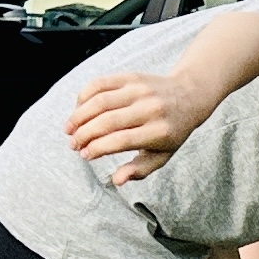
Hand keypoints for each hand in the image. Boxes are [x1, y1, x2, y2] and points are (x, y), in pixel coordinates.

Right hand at [62, 65, 228, 183]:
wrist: (190, 95)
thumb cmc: (172, 132)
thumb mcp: (162, 155)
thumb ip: (139, 170)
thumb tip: (116, 181)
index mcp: (159, 131)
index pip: (120, 141)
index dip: (97, 149)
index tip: (85, 155)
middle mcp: (150, 109)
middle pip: (107, 121)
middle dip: (83, 134)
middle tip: (73, 144)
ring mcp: (140, 90)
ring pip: (100, 101)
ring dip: (78, 116)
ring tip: (68, 130)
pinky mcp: (132, 77)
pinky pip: (100, 84)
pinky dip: (84, 96)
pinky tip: (78, 109)